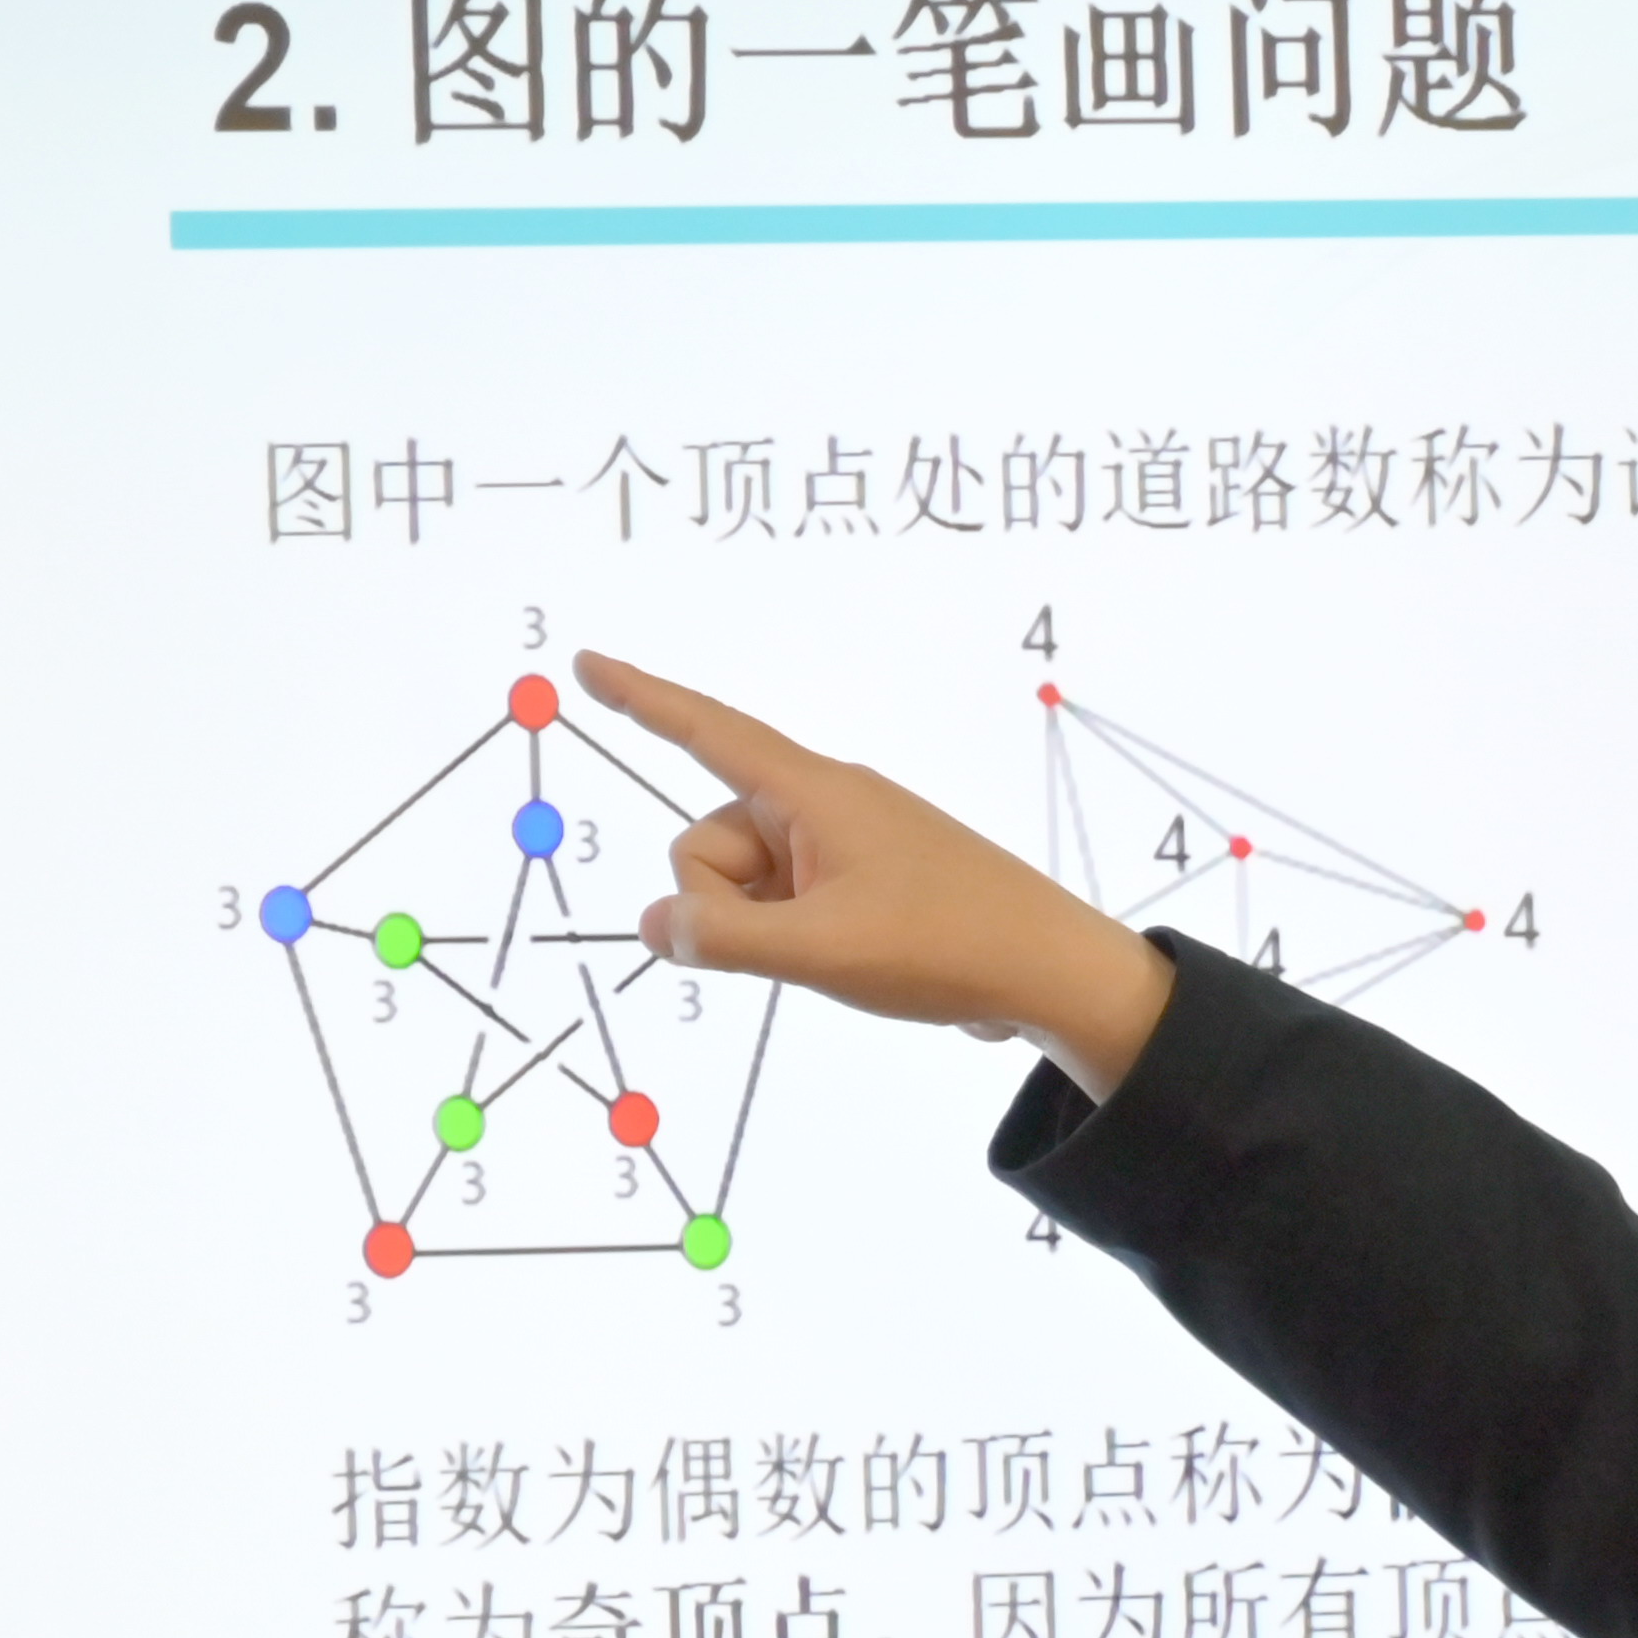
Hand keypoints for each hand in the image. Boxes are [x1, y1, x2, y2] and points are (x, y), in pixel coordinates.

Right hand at [580, 652, 1179, 1094]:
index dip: (641, 699)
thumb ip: (724, 939)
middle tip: (801, 940)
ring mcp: (845, 845)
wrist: (1052, 974)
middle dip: (721, 899)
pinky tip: (853, 960)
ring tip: (841, 953)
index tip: (585, 664)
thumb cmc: (945, 946)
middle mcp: (823, 804)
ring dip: (762, 927)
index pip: (706, 731)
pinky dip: (792, 935)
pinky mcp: (864, 884)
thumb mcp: (820, 948)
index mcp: (812, 792)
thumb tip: (656, 928)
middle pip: (709, 840)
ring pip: (744, 882)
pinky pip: (786, 904)